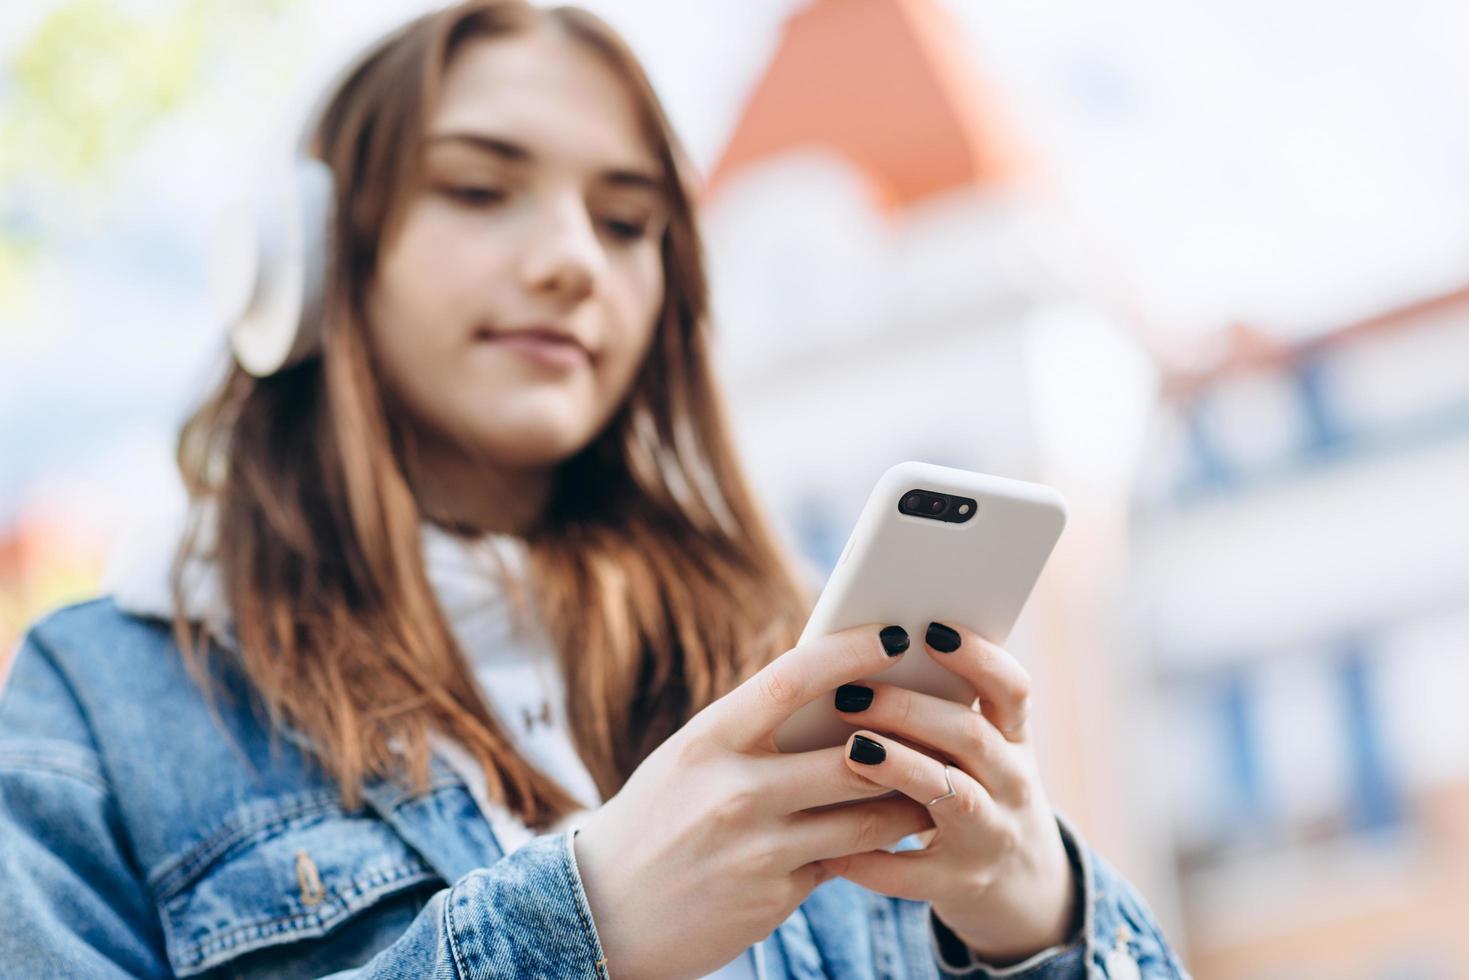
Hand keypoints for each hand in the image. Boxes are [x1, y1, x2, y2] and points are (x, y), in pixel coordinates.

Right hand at [573, 623, 935, 979]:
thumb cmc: (656, 820)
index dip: (849, 652)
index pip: (792, 679)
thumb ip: (753, 732)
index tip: (890, 634)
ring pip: (867, 814)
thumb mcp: (691, 760)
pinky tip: (895, 831)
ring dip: (908, 798)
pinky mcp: (776, 896)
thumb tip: (833, 696)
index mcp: (709, 739)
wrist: (602, 913)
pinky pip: (847, 859)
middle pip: (853, 754)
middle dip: (905, 739)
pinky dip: (874, 844)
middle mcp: (735, 790)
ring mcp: (758, 848)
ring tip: (936, 779)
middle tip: (941, 717)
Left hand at [819, 621, 1077, 965]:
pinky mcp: (960, 884)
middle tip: (851, 694)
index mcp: (1012, 739)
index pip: (1011, 689)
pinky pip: (914, 873)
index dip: (978, 657)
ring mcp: (990, 837)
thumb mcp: (972, 748)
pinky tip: (828, 844)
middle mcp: (1011, 784)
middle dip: (910, 710)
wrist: (1016, 884)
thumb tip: (855, 649)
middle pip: (971, 737)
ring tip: (850, 749)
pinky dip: (871, 860)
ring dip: (902, 768)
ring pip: (955, 798)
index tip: (930, 629)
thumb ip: (933, 707)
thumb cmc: (966, 787)